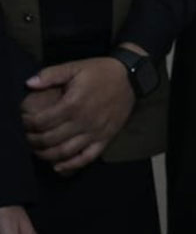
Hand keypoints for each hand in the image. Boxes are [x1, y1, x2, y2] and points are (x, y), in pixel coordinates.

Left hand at [22, 55, 136, 174]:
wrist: (132, 77)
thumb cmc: (101, 71)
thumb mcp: (76, 67)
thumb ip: (51, 74)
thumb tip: (29, 83)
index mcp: (73, 104)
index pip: (42, 121)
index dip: (28, 123)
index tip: (24, 120)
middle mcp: (83, 121)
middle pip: (50, 139)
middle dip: (33, 140)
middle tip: (28, 136)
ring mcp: (95, 132)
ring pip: (65, 151)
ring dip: (47, 154)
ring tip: (39, 150)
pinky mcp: (105, 138)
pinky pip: (87, 157)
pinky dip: (71, 165)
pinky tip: (59, 166)